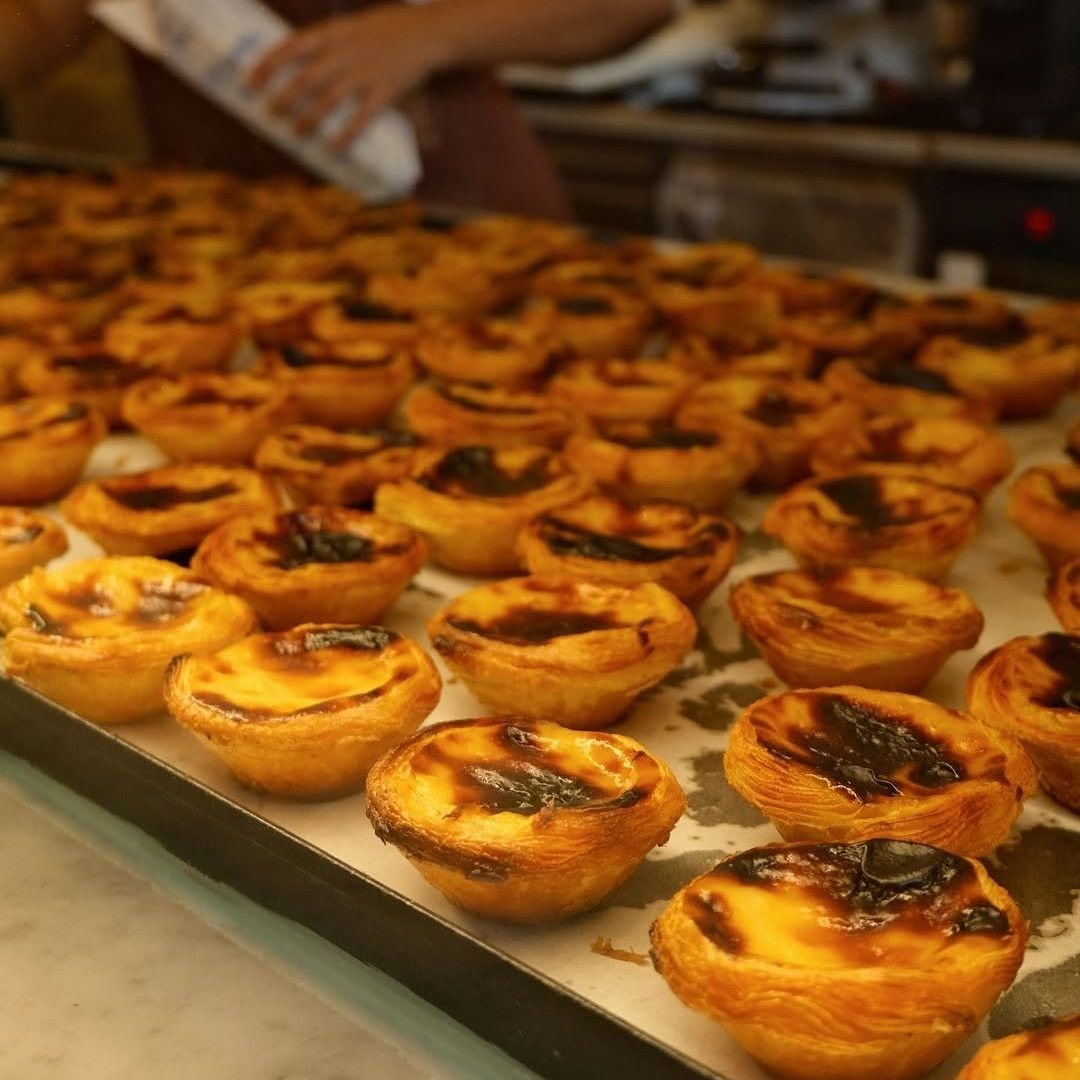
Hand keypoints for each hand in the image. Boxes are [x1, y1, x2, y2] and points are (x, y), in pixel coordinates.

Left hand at [248, 7, 447, 149]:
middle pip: (306, 79)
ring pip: (329, 100)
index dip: (269, 65)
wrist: (427, 33)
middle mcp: (345, 53)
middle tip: (271, 113)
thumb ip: (328, 42)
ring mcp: (365, 74)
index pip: (292, 47)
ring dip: (309, 118)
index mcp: (334, 33)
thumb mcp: (351, 25)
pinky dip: (347, 133)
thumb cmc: (387, 28)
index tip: (251, 81)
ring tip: (296, 132)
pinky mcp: (385, 92)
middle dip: (285, 97)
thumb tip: (299, 61)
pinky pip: (362, 116)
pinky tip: (334, 146)